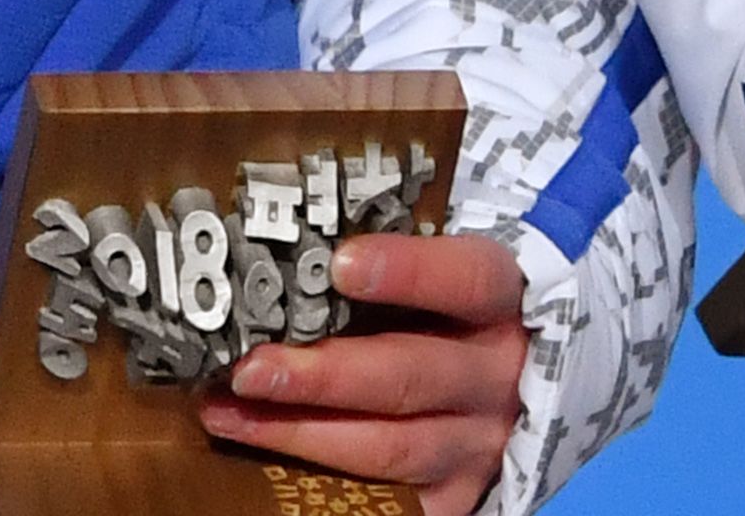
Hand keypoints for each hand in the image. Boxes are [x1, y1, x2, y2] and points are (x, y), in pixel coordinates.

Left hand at [202, 227, 529, 514]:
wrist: (516, 393)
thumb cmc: (460, 317)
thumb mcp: (451, 284)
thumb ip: (398, 271)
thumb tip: (297, 253)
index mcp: (506, 305)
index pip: (468, 281)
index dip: (409, 272)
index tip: (340, 264)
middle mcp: (498, 378)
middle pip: (411, 377)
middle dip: (323, 376)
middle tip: (250, 368)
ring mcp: (478, 444)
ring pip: (389, 448)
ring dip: (300, 431)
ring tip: (228, 412)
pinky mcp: (457, 494)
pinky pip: (390, 502)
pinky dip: (324, 485)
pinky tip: (268, 467)